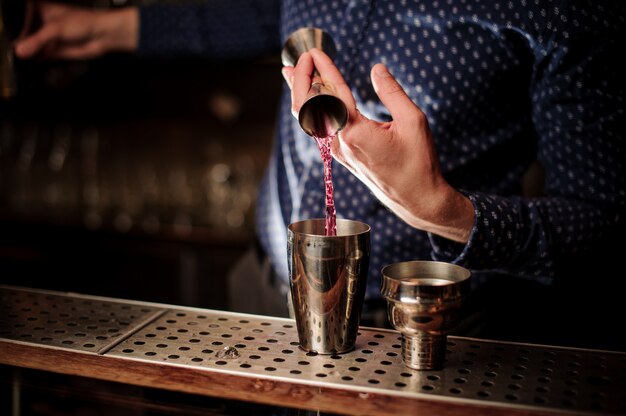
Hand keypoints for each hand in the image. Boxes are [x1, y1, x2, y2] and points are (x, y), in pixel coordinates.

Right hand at [14, 2, 138, 59]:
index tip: (9, 34)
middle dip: (19, 40)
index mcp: (39, 8)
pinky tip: (28, 62)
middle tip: (13, 47)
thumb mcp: (55, 28)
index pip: (20, 15)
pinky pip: (40, 56)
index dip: (14, 23)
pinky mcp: (53, 50)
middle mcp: (41, 22)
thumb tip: (21, 50)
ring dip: (25, 51)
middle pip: (23, 32)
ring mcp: (47, 37)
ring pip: (30, 45)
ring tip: (17, 56)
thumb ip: (37, 40)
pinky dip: (34, 60)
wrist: (102, 35)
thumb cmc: (84, 22)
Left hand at [282, 49, 473, 242]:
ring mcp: (338, 152)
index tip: (316, 52)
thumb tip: (376, 69)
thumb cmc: (418, 162)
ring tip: (292, 72)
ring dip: (301, 92)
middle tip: (300, 59)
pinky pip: (320, 127)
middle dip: (302, 79)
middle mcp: (340, 144)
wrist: (416, 198)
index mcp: (356, 133)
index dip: (325, 69)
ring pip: (310, 119)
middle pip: (308, 107)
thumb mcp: (413, 121)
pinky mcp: (342, 156)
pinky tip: (311, 97)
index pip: (333, 94)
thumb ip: (392, 93)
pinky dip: (312, 107)